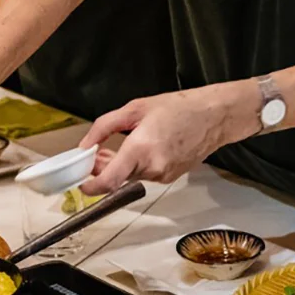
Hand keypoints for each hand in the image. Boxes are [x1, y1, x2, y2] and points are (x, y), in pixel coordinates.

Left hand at [77, 84, 255, 194]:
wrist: (214, 116)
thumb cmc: (180, 108)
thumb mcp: (135, 108)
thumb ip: (104, 127)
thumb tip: (85, 144)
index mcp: (141, 148)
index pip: (109, 181)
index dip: (90, 186)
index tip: (80, 182)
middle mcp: (152, 167)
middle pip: (117, 179)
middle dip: (102, 169)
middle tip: (95, 153)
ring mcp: (163, 175)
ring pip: (131, 177)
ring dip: (120, 166)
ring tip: (121, 144)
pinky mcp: (170, 178)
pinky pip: (145, 175)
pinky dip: (136, 166)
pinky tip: (141, 148)